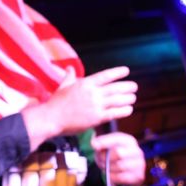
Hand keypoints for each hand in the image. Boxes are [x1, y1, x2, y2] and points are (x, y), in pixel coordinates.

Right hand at [22, 66, 137, 151]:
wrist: (51, 118)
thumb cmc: (56, 102)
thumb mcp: (63, 86)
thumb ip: (69, 76)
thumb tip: (69, 68)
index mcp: (85, 83)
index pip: (105, 76)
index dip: (117, 73)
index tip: (126, 70)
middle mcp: (92, 93)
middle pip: (114, 88)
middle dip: (126, 87)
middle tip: (134, 86)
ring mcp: (95, 106)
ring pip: (116, 100)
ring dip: (127, 98)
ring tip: (133, 98)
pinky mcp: (96, 118)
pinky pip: (113, 113)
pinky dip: (123, 111)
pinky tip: (129, 110)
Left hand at [91, 132, 145, 185]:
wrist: (125, 171)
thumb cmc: (113, 156)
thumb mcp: (107, 147)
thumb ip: (100, 143)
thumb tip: (94, 143)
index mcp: (129, 141)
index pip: (117, 139)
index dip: (104, 141)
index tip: (94, 145)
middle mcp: (137, 151)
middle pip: (119, 153)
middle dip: (106, 157)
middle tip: (99, 160)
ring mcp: (140, 164)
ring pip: (120, 166)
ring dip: (108, 168)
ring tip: (105, 167)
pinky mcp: (139, 176)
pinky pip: (122, 177)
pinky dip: (113, 177)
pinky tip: (110, 175)